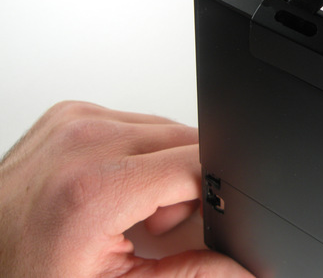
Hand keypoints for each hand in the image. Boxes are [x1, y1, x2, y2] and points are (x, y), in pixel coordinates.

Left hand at [0, 101, 252, 276]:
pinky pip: (136, 121)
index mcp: (95, 189)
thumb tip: (244, 272)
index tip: (191, 220)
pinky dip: (139, 150)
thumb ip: (192, 276)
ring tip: (127, 204)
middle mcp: (84, 140)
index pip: (199, 163)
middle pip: (186, 142)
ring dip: (163, 164)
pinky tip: (113, 182)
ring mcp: (75, 120)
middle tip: (150, 223)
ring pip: (165, 128)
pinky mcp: (71, 111)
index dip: (212, 193)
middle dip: (186, 183)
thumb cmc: (26, 276)